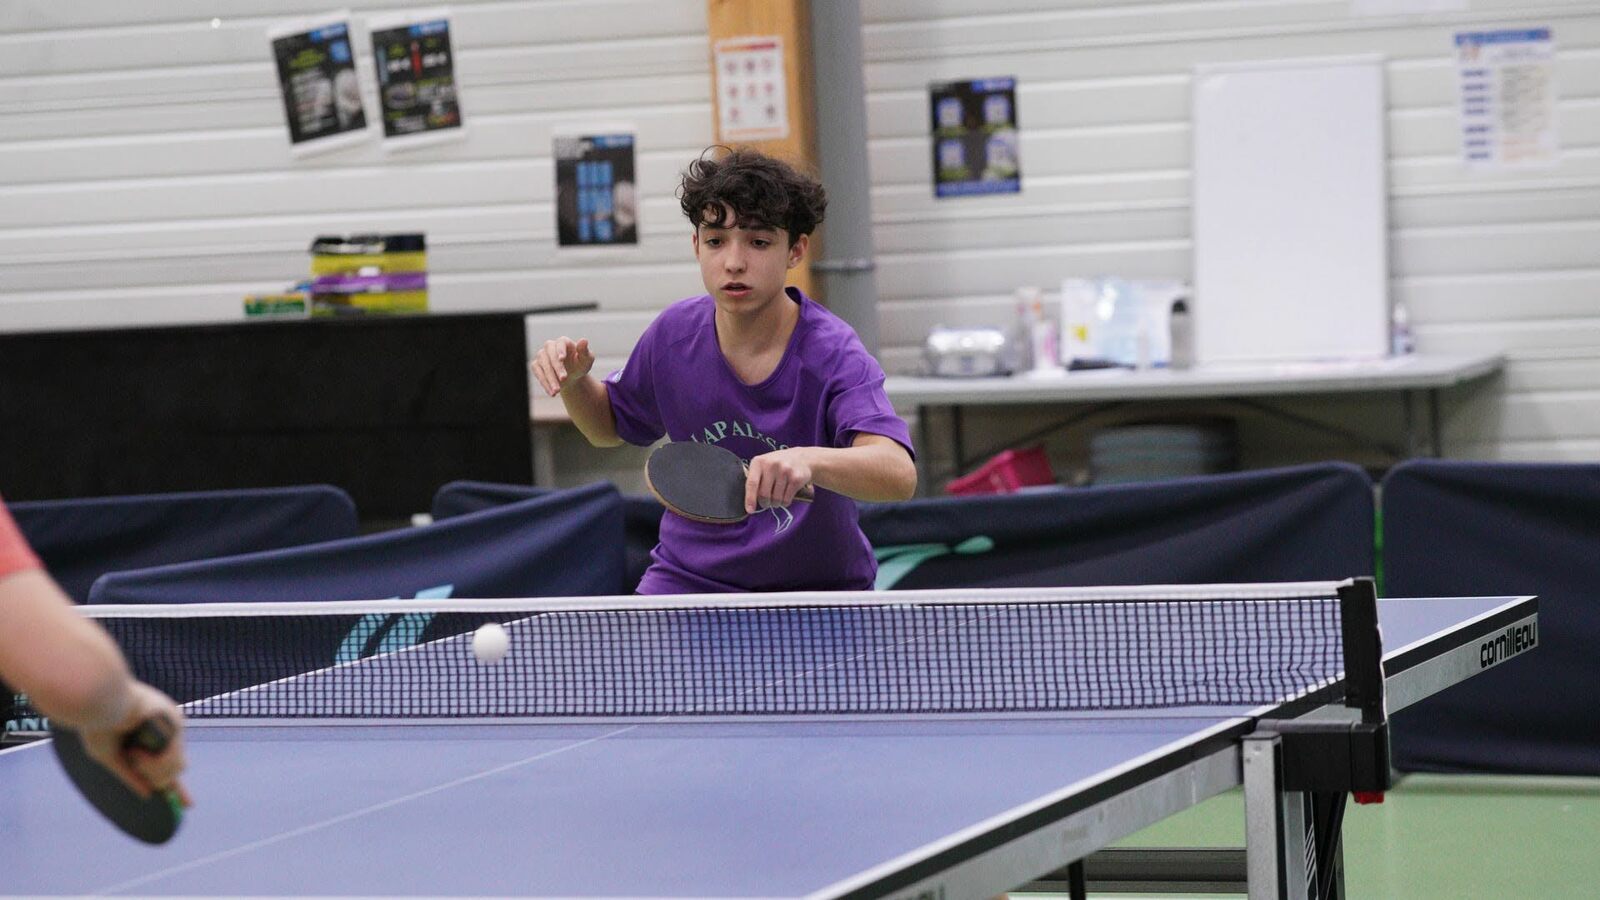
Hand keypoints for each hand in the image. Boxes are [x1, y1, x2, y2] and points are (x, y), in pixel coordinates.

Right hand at [80, 681, 190, 806]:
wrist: (98, 701)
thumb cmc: (97, 724)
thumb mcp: (110, 756)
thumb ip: (131, 775)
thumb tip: (149, 794)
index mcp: (150, 739)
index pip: (171, 766)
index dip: (179, 788)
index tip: (188, 805)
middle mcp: (166, 732)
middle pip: (176, 770)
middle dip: (157, 775)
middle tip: (135, 760)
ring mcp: (172, 726)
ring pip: (176, 767)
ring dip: (152, 769)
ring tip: (133, 753)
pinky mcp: (175, 721)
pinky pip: (171, 757)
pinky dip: (152, 762)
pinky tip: (137, 750)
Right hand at [531, 337, 594, 396]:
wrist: (572, 376)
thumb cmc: (580, 364)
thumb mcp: (586, 360)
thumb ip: (585, 351)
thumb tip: (584, 340)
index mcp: (563, 342)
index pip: (560, 343)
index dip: (560, 350)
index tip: (562, 359)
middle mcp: (550, 346)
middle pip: (550, 355)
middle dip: (557, 368)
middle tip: (564, 379)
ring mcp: (542, 356)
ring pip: (543, 365)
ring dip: (550, 379)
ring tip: (557, 391)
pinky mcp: (536, 365)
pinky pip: (538, 373)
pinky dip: (544, 383)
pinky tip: (552, 393)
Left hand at [745, 447, 813, 514]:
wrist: (802, 458)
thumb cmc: (778, 464)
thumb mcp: (764, 465)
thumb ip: (755, 478)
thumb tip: (749, 501)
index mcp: (759, 462)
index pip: (752, 483)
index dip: (750, 499)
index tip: (750, 510)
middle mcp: (771, 465)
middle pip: (764, 495)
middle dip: (765, 503)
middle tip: (766, 502)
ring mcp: (785, 471)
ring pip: (776, 499)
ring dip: (775, 503)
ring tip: (777, 497)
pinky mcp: (796, 478)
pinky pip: (786, 500)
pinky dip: (785, 502)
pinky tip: (785, 495)